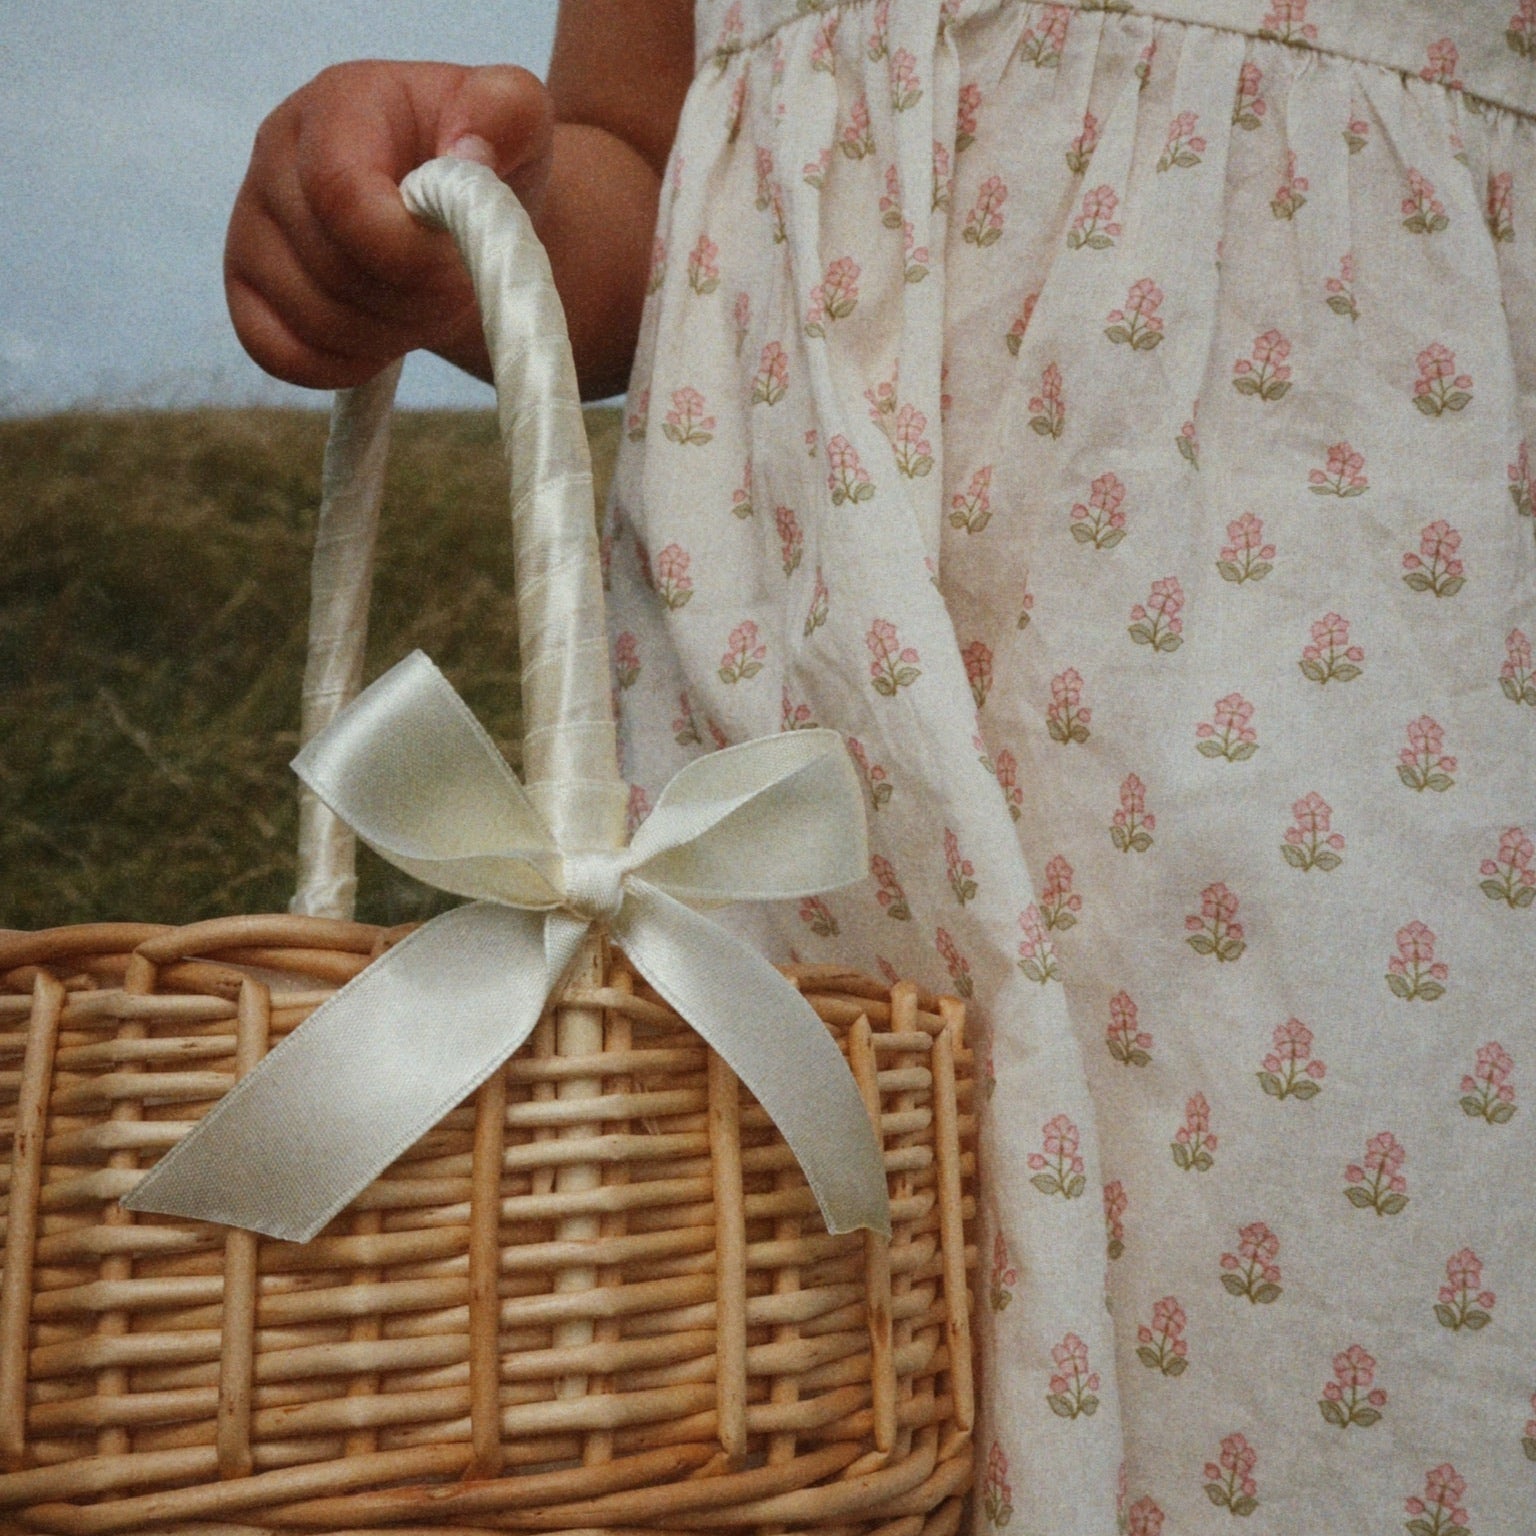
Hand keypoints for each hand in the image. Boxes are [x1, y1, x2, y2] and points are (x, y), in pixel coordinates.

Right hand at [226, 61, 552, 387]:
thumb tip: (467, 158)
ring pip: (311, 320)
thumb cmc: (488, 160)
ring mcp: (251, 226)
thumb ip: (508, 113)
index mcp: (337, 105)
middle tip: (459, 286)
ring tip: (427, 303)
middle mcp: (275, 156)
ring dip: (390, 335)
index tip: (460, 264)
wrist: (456, 208)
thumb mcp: (519, 118)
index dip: (406, 252)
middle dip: (414, 299)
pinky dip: (345, 365)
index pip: (342, 194)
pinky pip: (281, 356)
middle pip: (332, 268)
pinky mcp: (246, 291)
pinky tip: (386, 337)